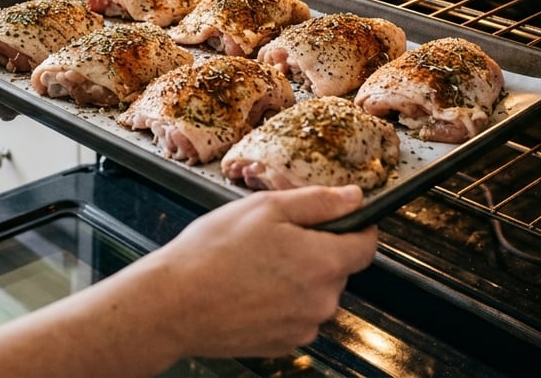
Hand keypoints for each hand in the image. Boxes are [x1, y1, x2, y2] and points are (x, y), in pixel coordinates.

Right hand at [145, 184, 376, 359]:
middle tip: (274, 236)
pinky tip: (249, 288)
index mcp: (324, 263)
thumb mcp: (266, 208)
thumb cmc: (212, 253)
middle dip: (315, 249)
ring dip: (297, 277)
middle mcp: (322, 301)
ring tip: (254, 263)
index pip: (367, 244)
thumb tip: (353, 197)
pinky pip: (295, 315)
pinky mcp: (283, 343)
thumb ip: (317, 201)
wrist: (174, 304)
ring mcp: (303, 327)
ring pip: (315, 292)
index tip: (337, 217)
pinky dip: (280, 301)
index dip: (355, 225)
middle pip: (338, 268)